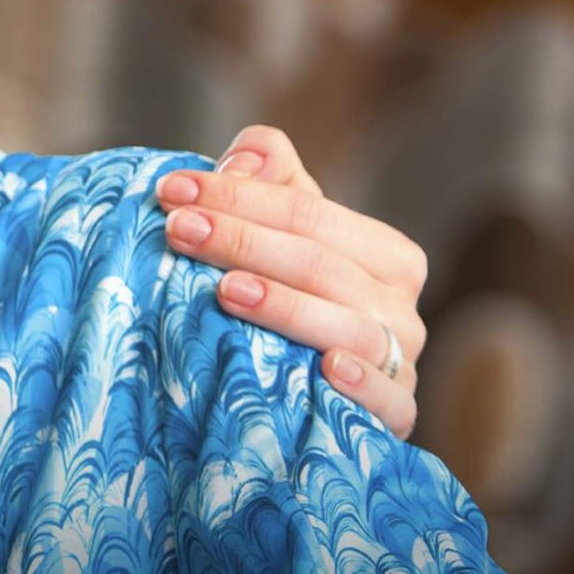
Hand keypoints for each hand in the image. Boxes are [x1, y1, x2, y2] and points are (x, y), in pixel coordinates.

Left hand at [154, 125, 428, 438]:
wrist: (302, 397)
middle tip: (179, 229)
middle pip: (323, 265)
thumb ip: (266, 180)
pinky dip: (362, 383)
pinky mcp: (394, 417)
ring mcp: (400, 363)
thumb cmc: (286, 297)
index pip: (309, 212)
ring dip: (287, 306)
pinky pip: (390, 400)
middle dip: (246, 242)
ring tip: (226, 289)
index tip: (172, 190)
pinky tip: (326, 367)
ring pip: (350, 328)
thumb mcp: (279, 236)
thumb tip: (245, 156)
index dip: (240, 196)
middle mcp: (401, 308)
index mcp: (385, 255)